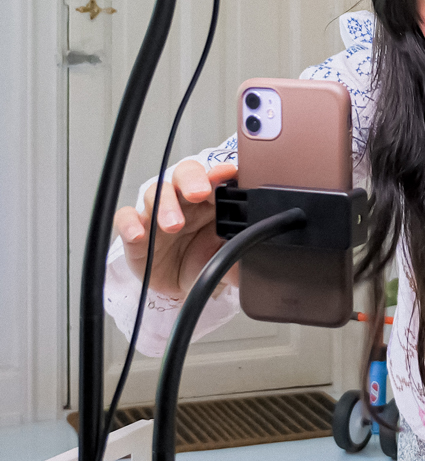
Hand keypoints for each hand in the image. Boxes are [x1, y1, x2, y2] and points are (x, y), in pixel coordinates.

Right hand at [112, 158, 238, 297]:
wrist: (180, 287)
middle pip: (184, 174)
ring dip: (164, 205)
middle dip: (192, 179)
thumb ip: (242, 256)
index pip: (216, 179)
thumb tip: (261, 261)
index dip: (221, 173)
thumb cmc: (203, 261)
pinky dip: (129, 224)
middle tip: (199, 193)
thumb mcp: (226, 259)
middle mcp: (184, 201)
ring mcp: (158, 213)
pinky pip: (126, 219)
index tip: (229, 173)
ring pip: (156, 192)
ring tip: (174, 224)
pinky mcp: (136, 231)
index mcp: (211, 201)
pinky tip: (138, 233)